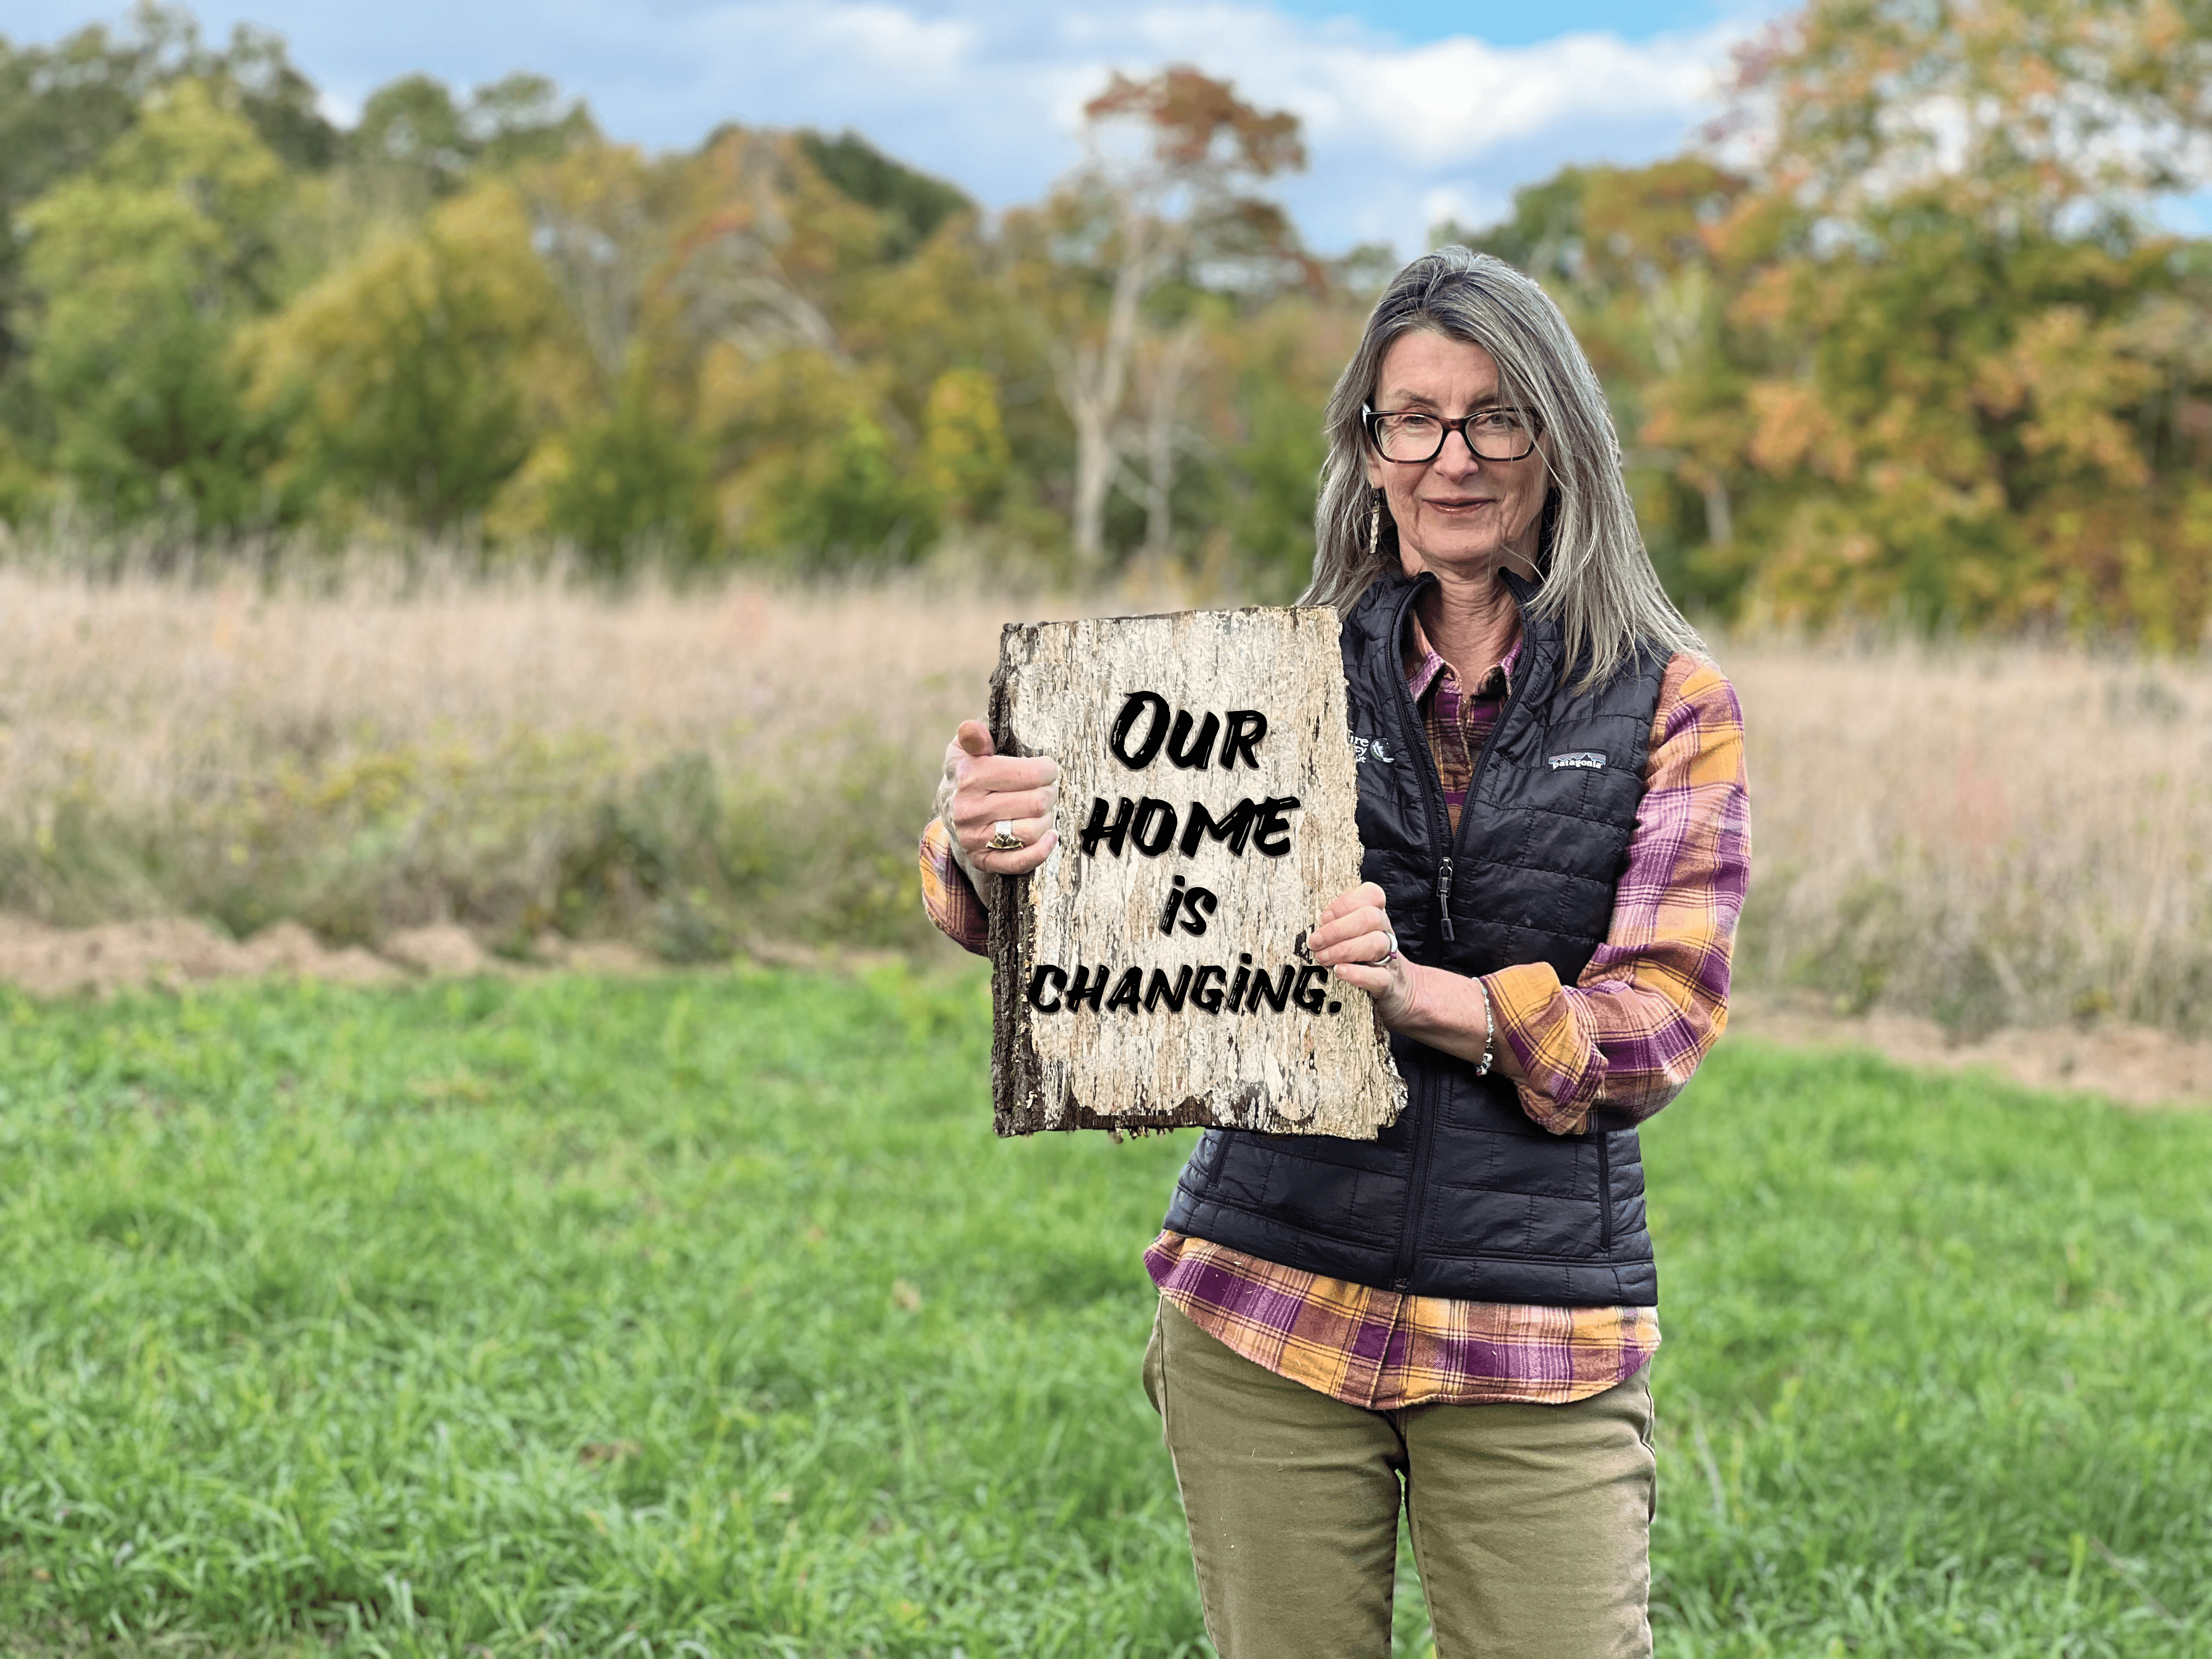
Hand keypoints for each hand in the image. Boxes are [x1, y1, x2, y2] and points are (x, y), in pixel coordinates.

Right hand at [936, 719, 1059, 886]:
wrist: (950, 812)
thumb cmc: (967, 773)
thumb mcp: (966, 749)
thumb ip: (974, 737)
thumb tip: (971, 729)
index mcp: (969, 777)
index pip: (1031, 774)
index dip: (1049, 770)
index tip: (1047, 769)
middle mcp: (969, 810)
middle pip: (1037, 803)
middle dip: (1050, 793)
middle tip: (1048, 789)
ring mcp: (975, 838)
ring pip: (1033, 831)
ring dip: (1047, 819)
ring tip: (1043, 809)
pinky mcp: (983, 859)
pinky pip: (1021, 861)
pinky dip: (1043, 849)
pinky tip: (1050, 836)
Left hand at [1307, 881, 1417, 1027]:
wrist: (1400, 989)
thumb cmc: (1366, 958)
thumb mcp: (1356, 937)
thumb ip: (1339, 926)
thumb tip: (1316, 927)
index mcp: (1378, 917)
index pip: (1372, 895)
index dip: (1346, 903)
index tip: (1325, 918)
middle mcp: (1386, 933)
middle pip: (1370, 918)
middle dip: (1337, 929)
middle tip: (1315, 943)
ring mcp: (1390, 958)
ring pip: (1375, 944)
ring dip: (1343, 950)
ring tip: (1322, 959)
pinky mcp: (1389, 984)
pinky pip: (1378, 976)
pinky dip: (1357, 974)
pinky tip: (1339, 972)